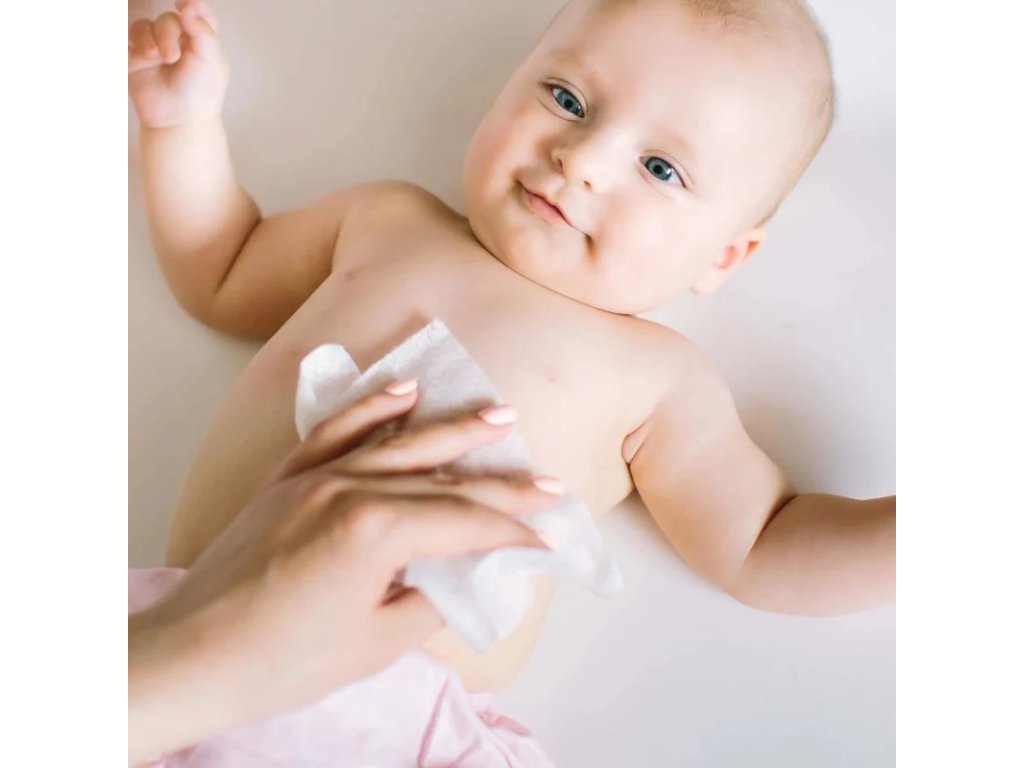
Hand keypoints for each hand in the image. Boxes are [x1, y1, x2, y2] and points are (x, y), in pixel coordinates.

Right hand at [128, 0, 228, 128]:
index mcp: (200, 39)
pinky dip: (133, 50)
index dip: (191, 5)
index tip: (184, 5)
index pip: (196, 12)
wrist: (178, 121)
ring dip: (147, 38)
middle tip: (171, 56)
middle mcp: (178, 40)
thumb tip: (188, 6)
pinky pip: (126, 42)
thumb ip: (203, 30)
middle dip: (167, 32)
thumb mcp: (211, 60)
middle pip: (167, 19)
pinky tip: (140, 63)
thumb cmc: (201, 93)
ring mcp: (154, 49)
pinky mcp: (135, 60)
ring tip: (154, 59)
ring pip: (143, 26)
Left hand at [128, 382, 559, 760]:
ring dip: (454, 429)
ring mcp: (315, 477)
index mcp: (375, 531)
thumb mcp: (377, 643)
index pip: (465, 523)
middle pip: (443, 480)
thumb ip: (432, 598)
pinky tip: (406, 390)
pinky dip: (371, 408)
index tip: (549, 539)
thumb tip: (466, 574)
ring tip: (500, 415)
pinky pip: (335, 431)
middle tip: (548, 482)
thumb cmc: (281, 662)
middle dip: (502, 484)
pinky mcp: (287, 479)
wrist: (189, 657)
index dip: (513, 532)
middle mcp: (349, 488)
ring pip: (399, 443)